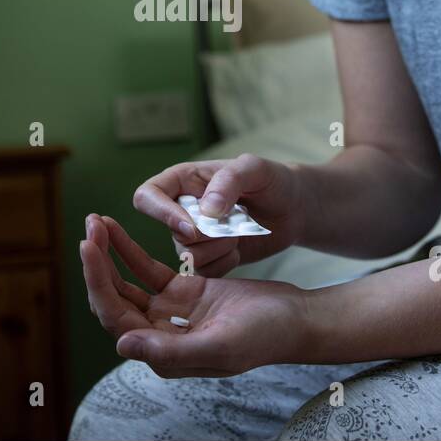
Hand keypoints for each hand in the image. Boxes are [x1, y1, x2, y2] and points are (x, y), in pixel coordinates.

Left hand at [79, 213, 309, 376]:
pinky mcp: (183, 291)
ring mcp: (170, 313)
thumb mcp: (220, 344)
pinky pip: (147, 269)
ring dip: (109, 255)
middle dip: (97, 265)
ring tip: (95, 223)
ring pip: (127, 283)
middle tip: (88, 229)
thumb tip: (121, 344)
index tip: (89, 249)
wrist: (296, 318)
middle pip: (114, 300)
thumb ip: (171, 351)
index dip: (98, 284)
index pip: (116, 320)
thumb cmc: (266, 335)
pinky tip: (114, 229)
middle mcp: (159, 336)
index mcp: (163, 354)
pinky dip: (129, 250)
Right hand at [132, 153, 307, 277]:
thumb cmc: (271, 180)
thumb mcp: (255, 168)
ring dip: (220, 248)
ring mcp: (193, 236)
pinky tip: (240, 246)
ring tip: (240, 232)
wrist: (293, 207)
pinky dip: (225, 262)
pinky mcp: (208, 258)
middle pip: (173, 234)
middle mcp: (180, 209)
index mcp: (181, 181)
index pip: (147, 197)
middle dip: (208, 235)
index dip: (163, 214)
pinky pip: (204, 272)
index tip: (194, 226)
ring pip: (188, 256)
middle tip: (236, 222)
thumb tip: (206, 211)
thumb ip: (229, 182)